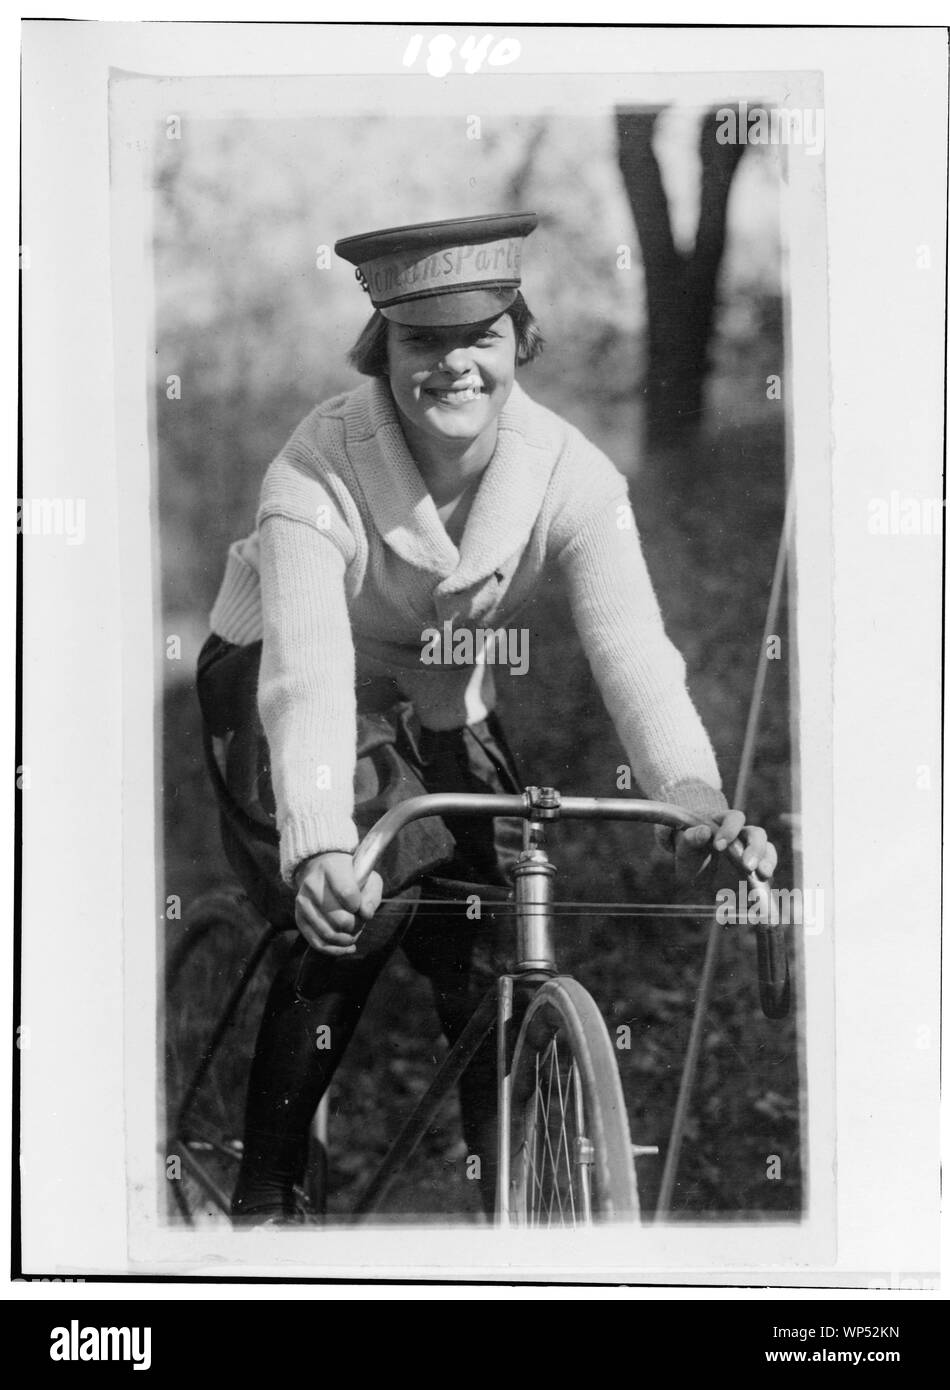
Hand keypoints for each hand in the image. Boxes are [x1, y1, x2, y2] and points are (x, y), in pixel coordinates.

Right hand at [293, 851, 382, 954]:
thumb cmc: (352, 876)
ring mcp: (303, 902)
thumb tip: (365, 915)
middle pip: (339, 919)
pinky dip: (335, 950)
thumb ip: (371, 896)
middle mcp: (312, 884)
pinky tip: (348, 947)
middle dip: (355, 925)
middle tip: (360, 920)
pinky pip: (317, 943)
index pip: (347, 893)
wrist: (324, 871)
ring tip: (354, 931)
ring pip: (328, 934)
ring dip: (347, 938)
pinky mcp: (299, 918)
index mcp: (331, 868)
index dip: (358, 906)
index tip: (359, 904)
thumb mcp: (369, 878)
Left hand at [663, 809, 777, 888]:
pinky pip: (768, 865)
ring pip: (767, 848)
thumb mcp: (684, 849)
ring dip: (767, 861)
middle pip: (756, 833)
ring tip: (763, 874)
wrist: (693, 875)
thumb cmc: (689, 855)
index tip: (719, 846)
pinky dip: (767, 872)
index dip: (730, 830)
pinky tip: (763, 881)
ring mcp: (751, 850)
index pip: (734, 818)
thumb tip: (704, 831)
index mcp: (723, 823)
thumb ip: (691, 839)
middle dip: (754, 849)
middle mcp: (741, 834)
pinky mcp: (756, 866)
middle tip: (747, 866)